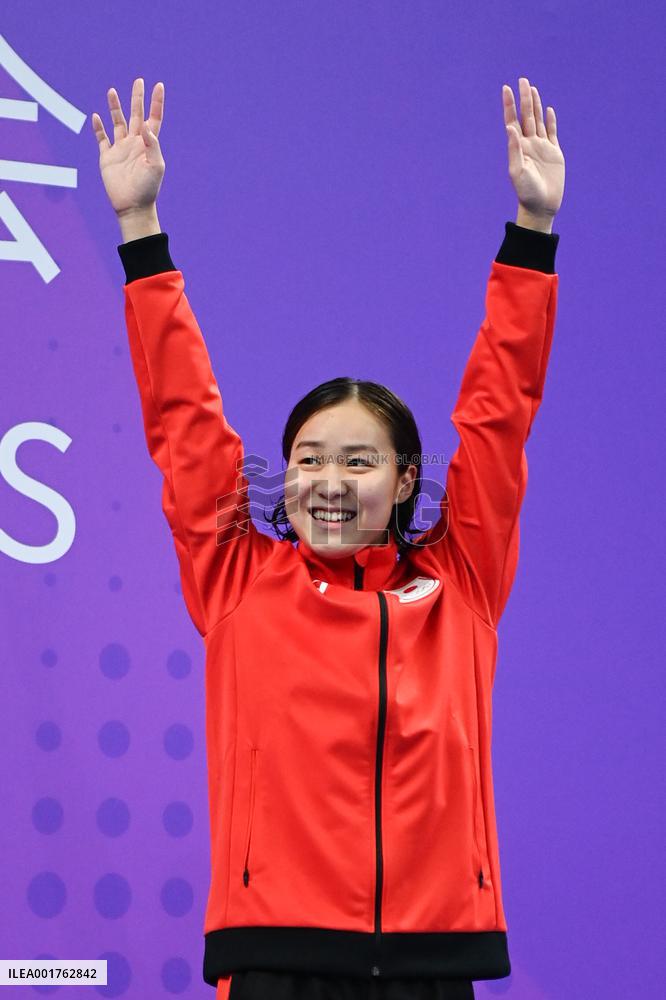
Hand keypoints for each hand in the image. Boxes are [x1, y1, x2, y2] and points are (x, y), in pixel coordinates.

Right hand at [91, 78, 165, 216]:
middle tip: (138, 81)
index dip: (156, 102)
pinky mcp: (107, 157)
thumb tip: (145, 125)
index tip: (159, 86)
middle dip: (137, 98)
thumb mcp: (155, 166)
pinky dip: (98, 128)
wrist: (132, 206)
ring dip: (115, 107)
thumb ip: (152, 144)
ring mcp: (120, 149)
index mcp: (148, 144)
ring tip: (112, 91)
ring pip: (117, 122)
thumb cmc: (148, 188)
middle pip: (136, 115)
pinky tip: (96, 116)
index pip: (153, 118)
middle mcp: (134, 143)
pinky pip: (101, 139)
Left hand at [502, 78, 564, 218]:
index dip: (510, 105)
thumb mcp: (518, 171)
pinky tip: (547, 110)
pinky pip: (552, 132)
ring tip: (532, 89)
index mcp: (518, 147)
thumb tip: (510, 128)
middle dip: (524, 98)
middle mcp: (529, 144)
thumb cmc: (526, 192)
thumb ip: (514, 149)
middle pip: (526, 116)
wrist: (541, 206)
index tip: (506, 88)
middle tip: (522, 80)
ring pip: (538, 120)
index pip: (512, 121)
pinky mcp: (554, 153)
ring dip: (535, 105)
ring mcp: (542, 147)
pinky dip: (550, 121)